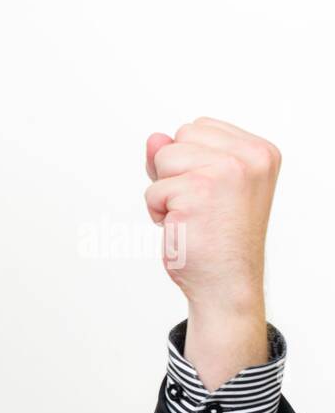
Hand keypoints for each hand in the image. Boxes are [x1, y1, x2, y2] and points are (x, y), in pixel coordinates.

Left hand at [144, 117, 278, 389]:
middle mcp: (248, 158)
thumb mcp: (204, 186)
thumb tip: (153, 137)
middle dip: (175, 173)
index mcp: (259, 151)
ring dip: (165, 193)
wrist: (226, 284)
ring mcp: (224, 173)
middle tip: (199, 207)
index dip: (189, 161)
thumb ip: (181, 157)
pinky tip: (182, 229)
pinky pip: (153, 191)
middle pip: (178, 139)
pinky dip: (158, 212)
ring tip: (190, 217)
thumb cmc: (218, 239)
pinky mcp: (196, 193)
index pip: (198, 127)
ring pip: (163, 159)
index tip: (209, 194)